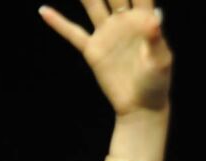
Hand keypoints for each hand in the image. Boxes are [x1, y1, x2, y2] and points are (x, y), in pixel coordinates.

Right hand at [39, 1, 170, 116]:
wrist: (140, 105)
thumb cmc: (156, 83)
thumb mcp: (161, 61)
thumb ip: (156, 39)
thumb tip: (153, 17)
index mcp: (144, 18)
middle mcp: (124, 21)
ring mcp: (106, 34)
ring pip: (92, 5)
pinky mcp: (93, 50)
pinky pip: (72, 33)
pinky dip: (58, 23)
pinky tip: (44, 10)